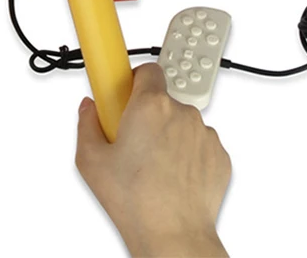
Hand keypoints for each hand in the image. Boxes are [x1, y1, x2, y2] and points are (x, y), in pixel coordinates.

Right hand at [76, 64, 230, 256]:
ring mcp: (204, 133)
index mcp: (150, 106)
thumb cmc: (135, 202)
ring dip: (170, 136)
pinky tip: (172, 178)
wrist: (174, 236)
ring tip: (153, 168)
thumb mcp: (91, 162)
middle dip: (148, 116)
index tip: (126, 93)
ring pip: (182, 124)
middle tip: (133, 143)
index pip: (147, 69)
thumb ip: (87, 124)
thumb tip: (89, 109)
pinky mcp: (219, 154)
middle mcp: (182, 112)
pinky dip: (188, 156)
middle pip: (163, 101)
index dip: (135, 80)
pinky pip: (200, 145)